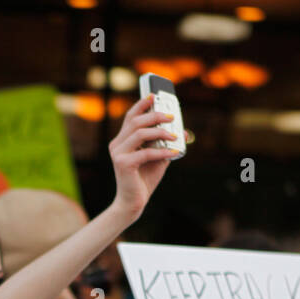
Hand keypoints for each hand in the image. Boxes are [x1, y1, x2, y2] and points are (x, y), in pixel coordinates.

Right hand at [108, 95, 175, 220]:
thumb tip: (182, 131)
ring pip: (139, 133)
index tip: (154, 95)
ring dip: (160, 132)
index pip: (130, 117)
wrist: (133, 202)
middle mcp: (117, 144)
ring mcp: (118, 154)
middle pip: (135, 121)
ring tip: (173, 136)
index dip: (141, 104)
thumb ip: (166, 143)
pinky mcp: (123, 164)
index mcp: (122, 140)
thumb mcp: (158, 157)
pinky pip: (145, 152)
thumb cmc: (144, 179)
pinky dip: (161, 151)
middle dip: (155, 115)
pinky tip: (173, 153)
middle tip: (171, 116)